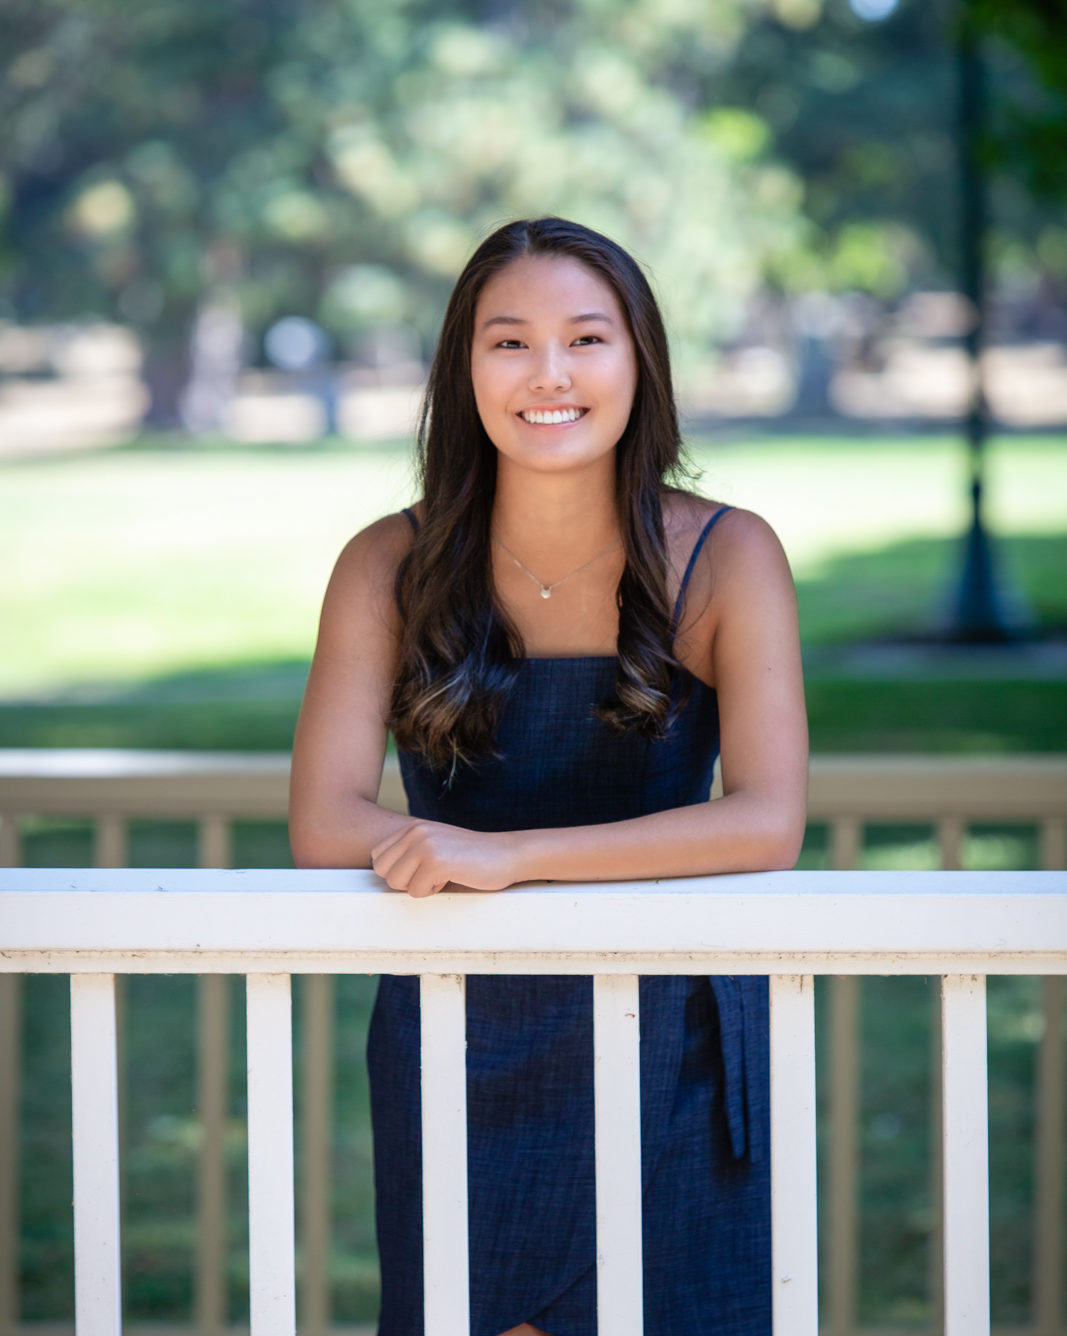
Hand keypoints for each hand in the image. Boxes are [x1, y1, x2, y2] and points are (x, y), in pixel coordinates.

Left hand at [369, 819, 518, 896]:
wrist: (507, 855)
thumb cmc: (471, 857)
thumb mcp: (435, 845)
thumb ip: (408, 852)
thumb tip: (379, 871)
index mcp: (412, 827)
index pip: (378, 857)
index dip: (398, 871)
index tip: (422, 870)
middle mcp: (415, 831)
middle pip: (383, 871)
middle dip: (405, 881)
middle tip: (432, 874)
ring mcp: (425, 844)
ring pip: (396, 882)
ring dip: (420, 887)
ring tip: (443, 874)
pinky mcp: (436, 861)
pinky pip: (416, 891)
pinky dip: (434, 892)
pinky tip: (453, 877)